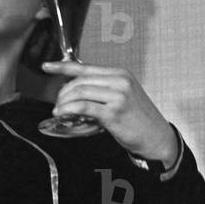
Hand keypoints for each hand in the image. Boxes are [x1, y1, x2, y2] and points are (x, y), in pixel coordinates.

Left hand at [42, 61, 177, 163]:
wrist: (157, 137)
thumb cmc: (138, 119)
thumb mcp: (123, 96)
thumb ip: (102, 89)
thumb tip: (74, 89)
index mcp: (120, 74)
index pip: (85, 67)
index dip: (62, 66)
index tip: (47, 66)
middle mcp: (119, 81)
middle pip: (80, 80)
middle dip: (63, 91)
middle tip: (58, 103)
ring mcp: (118, 96)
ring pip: (80, 92)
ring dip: (64, 102)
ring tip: (59, 111)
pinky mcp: (114, 112)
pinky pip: (84, 107)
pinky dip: (69, 110)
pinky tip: (63, 114)